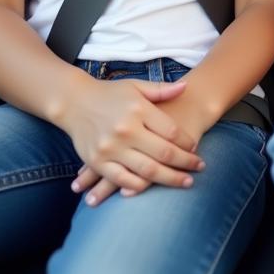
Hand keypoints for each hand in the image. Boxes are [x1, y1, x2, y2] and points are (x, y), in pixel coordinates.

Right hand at [61, 78, 204, 205]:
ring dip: (169, 179)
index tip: (195, 148)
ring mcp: (111, 148)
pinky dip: (138, 186)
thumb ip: (161, 90)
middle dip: (185, 163)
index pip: (171, 131)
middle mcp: (126, 130)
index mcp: (138, 110)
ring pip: (147, 170)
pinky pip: (122, 179)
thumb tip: (187, 86)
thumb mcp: (136, 86)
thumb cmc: (109, 93)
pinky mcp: (97, 161)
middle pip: (163, 153)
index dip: (186, 142)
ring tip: (186, 182)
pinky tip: (152, 188)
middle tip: (200, 168)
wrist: (73, 101)